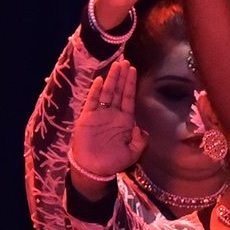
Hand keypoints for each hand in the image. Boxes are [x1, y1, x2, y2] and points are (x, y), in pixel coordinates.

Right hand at [70, 57, 146, 179]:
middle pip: (119, 91)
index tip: (133, 70)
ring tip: (116, 65)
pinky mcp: (88, 117)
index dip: (131, 84)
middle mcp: (113, 114)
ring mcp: (100, 114)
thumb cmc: (113, 162)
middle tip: (125, 61)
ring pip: (107, 92)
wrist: (93, 169)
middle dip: (122, 76)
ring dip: (112, 79)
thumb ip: (140, 140)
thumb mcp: (132, 153)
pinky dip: (96, 90)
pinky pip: (92, 101)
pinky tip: (100, 80)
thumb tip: (142, 127)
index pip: (129, 98)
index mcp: (125, 121)